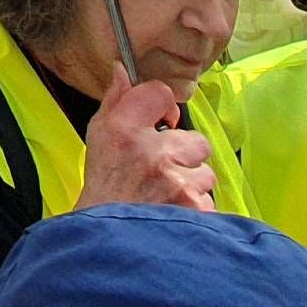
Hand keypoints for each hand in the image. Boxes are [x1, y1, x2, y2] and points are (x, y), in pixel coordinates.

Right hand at [77, 64, 215, 212]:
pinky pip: (209, 200)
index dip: (164, 105)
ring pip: (205, 173)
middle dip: (184, 154)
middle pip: (194, 139)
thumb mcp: (98, 135)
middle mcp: (154, 151)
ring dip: (191, 182)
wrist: (107, 237)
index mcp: (126, 127)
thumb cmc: (103, 183)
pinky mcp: (196, 209)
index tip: (161, 120)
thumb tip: (123, 70)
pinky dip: (196, 207)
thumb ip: (115, 100)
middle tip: (164, 167)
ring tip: (168, 193)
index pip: (161, 93)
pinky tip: (175, 211)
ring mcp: (179, 182)